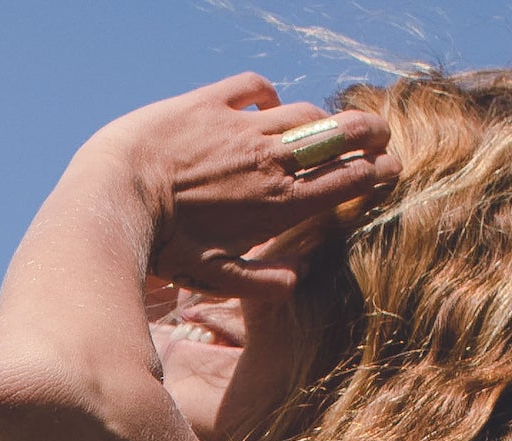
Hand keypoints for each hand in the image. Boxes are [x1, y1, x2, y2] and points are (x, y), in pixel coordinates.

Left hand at [90, 75, 388, 298]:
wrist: (119, 197)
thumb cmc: (167, 247)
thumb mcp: (217, 277)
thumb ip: (260, 282)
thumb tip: (295, 281)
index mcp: (281, 204)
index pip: (347, 180)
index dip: (376, 172)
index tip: (392, 167)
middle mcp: (271, 160)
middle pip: (339, 136)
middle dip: (369, 133)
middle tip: (381, 134)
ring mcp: (242, 126)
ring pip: (302, 112)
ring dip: (323, 116)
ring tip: (332, 120)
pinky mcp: (209, 102)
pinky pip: (252, 87)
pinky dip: (266, 93)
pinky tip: (267, 101)